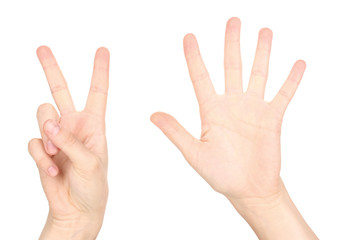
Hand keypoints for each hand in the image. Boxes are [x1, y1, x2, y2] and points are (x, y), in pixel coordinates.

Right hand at [28, 47, 108, 239]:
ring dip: (46, 134)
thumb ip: (70, 142)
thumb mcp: (90, 162)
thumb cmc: (93, 185)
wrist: (78, 208)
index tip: (102, 50)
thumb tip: (50, 123)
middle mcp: (73, 125)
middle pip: (60, 91)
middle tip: (41, 48)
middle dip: (51, 69)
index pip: (98, 92)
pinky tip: (51, 169)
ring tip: (55, 154)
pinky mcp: (42, 149)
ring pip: (42, 115)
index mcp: (93, 124)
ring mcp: (56, 136)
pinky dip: (40, 156)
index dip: (100, 70)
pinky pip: (32, 141)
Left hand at [151, 17, 316, 238]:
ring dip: (261, 53)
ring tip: (264, 31)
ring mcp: (253, 109)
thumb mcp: (194, 153)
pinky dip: (291, 80)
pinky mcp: (272, 118)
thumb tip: (152, 115)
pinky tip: (298, 63)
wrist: (248, 189)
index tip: (188, 36)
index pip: (200, 77)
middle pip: (231, 67)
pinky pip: (283, 95)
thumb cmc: (220, 174)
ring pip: (257, 74)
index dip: (194, 57)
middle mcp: (231, 104)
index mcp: (211, 111)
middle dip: (231, 44)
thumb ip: (176, 132)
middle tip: (233, 21)